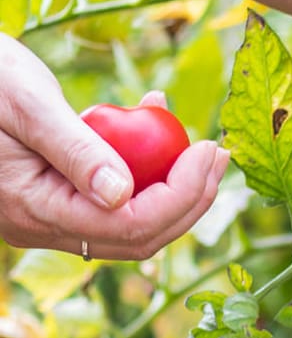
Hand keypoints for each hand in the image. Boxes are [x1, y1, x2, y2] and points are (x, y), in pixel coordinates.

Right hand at [0, 35, 228, 260]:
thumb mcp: (25, 103)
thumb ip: (75, 149)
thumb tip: (123, 195)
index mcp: (32, 208)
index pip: (129, 226)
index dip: (181, 196)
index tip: (210, 152)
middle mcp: (40, 226)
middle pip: (138, 235)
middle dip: (189, 198)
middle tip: (219, 153)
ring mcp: (48, 218)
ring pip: (130, 222)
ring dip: (172, 185)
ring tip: (194, 139)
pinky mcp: (55, 200)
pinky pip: (113, 200)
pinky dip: (143, 170)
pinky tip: (152, 122)